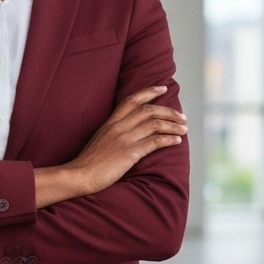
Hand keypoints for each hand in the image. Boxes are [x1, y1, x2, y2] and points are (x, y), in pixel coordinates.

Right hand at [35, 86, 186, 207]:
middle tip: (182, 116)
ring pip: (155, 124)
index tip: (163, 88)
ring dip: (173, 125)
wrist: (79, 175)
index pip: (131, 100)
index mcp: (110, 122)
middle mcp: (118, 127)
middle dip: (169, 112)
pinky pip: (154, 142)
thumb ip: (113, 134)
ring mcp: (124, 139)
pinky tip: (176, 141)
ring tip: (184, 129)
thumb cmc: (88, 163)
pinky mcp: (130, 153)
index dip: (149, 92)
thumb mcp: (99, 141)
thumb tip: (127, 134)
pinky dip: (168, 140)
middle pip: (149, 110)